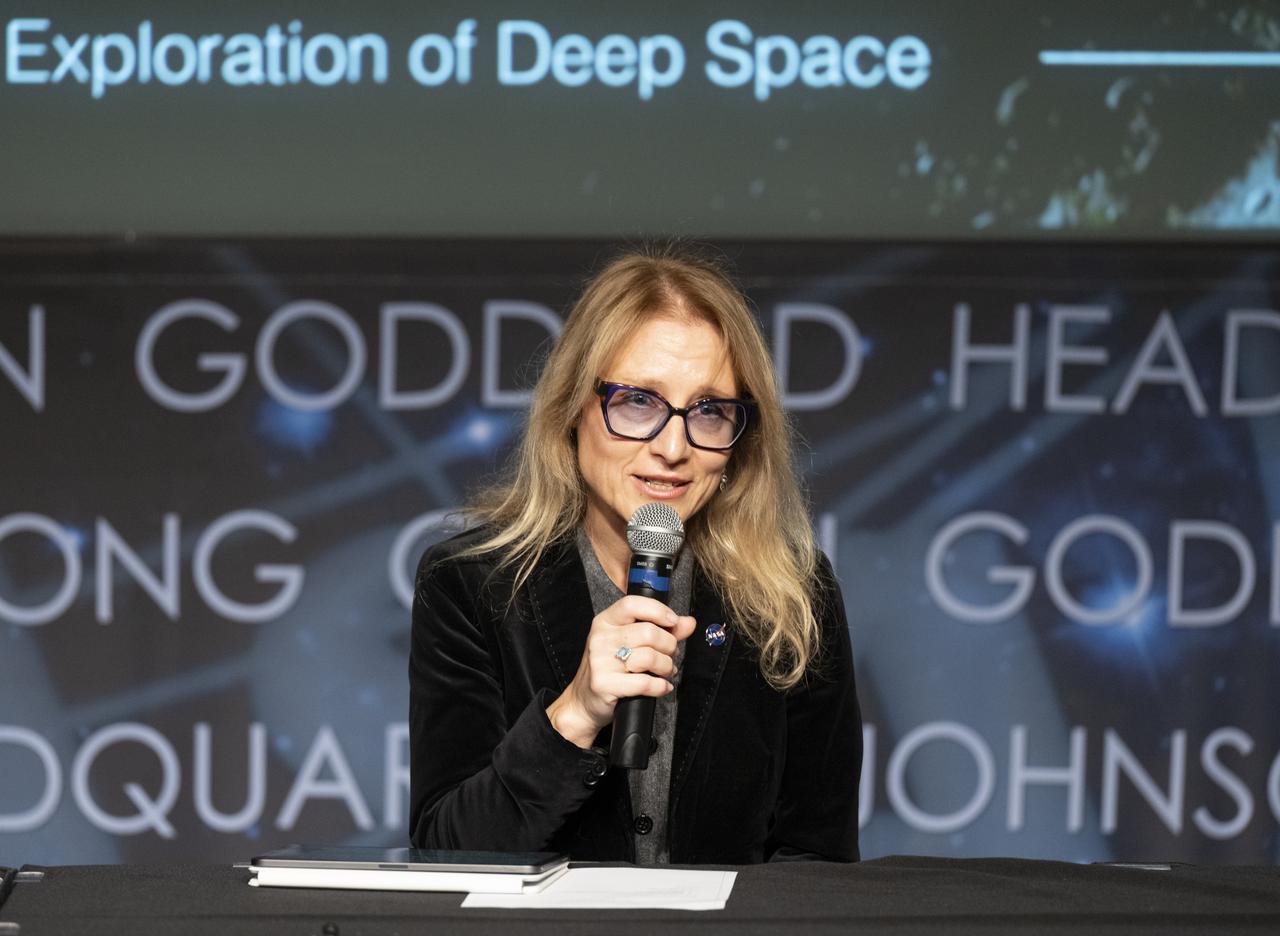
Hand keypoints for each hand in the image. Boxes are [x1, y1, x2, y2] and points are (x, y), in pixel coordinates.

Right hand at [546, 595, 695, 747]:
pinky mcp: (604, 684)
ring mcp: (600, 661)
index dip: (657, 610)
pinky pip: (644, 683)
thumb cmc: (610, 669)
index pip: (632, 604)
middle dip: (669, 645)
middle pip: (648, 632)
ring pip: (649, 657)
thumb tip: (688, 622)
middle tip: (670, 655)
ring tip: (665, 671)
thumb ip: (661, 630)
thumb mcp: (630, 643)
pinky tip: (661, 686)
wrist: (584, 701)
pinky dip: (660, 686)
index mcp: (605, 622)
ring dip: (666, 667)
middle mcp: (600, 638)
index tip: (673, 621)